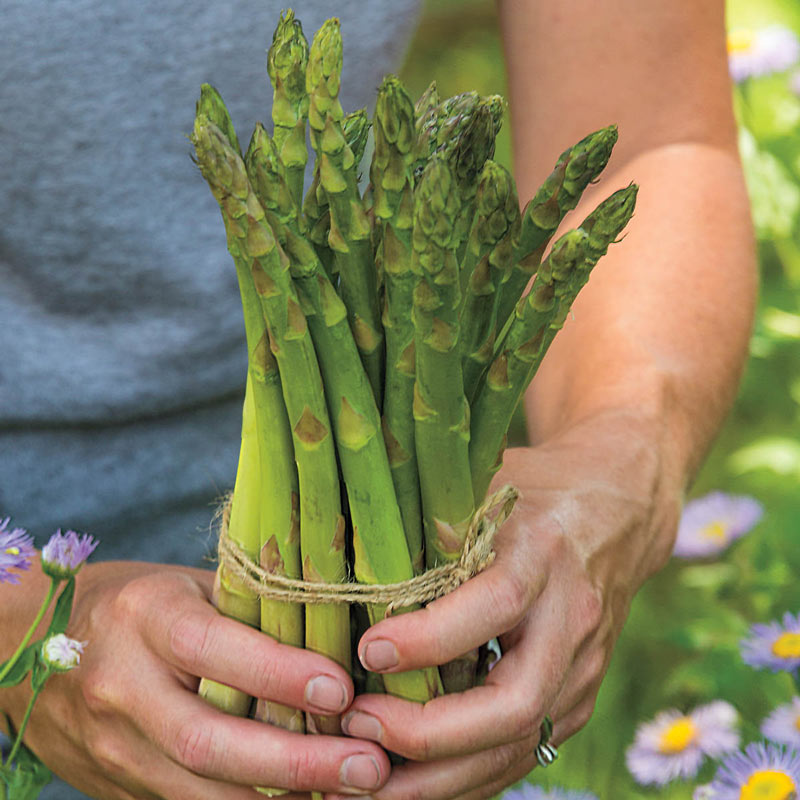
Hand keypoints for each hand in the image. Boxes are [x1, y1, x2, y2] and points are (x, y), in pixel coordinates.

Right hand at [1, 562, 389, 798]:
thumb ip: (248, 611)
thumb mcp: (186, 586)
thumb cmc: (135, 602)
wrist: (31, 644)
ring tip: (350, 795)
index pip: (212, 648)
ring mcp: (112, 746)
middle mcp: (123, 686)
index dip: (278, 673)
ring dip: (277, 799)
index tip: (341, 689)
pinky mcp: (112, 786)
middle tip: (367, 768)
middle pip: (207, 739)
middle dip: (294, 761)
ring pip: (197, 790)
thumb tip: (333, 637)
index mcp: (145, 618)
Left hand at [328, 410, 681, 799]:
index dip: (430, 638)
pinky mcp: (579, 695)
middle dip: (430, 733)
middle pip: (514, 702)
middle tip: (358, 725)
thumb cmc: (537, 490)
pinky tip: (414, 782)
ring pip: (519, 743)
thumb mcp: (489, 481)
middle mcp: (572, 616)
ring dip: (440, 776)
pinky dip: (467, 776)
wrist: (617, 510)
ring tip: (367, 781)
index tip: (367, 651)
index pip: (496, 604)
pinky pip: (525, 750)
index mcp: (545, 552)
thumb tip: (361, 555)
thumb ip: (437, 516)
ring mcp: (583, 665)